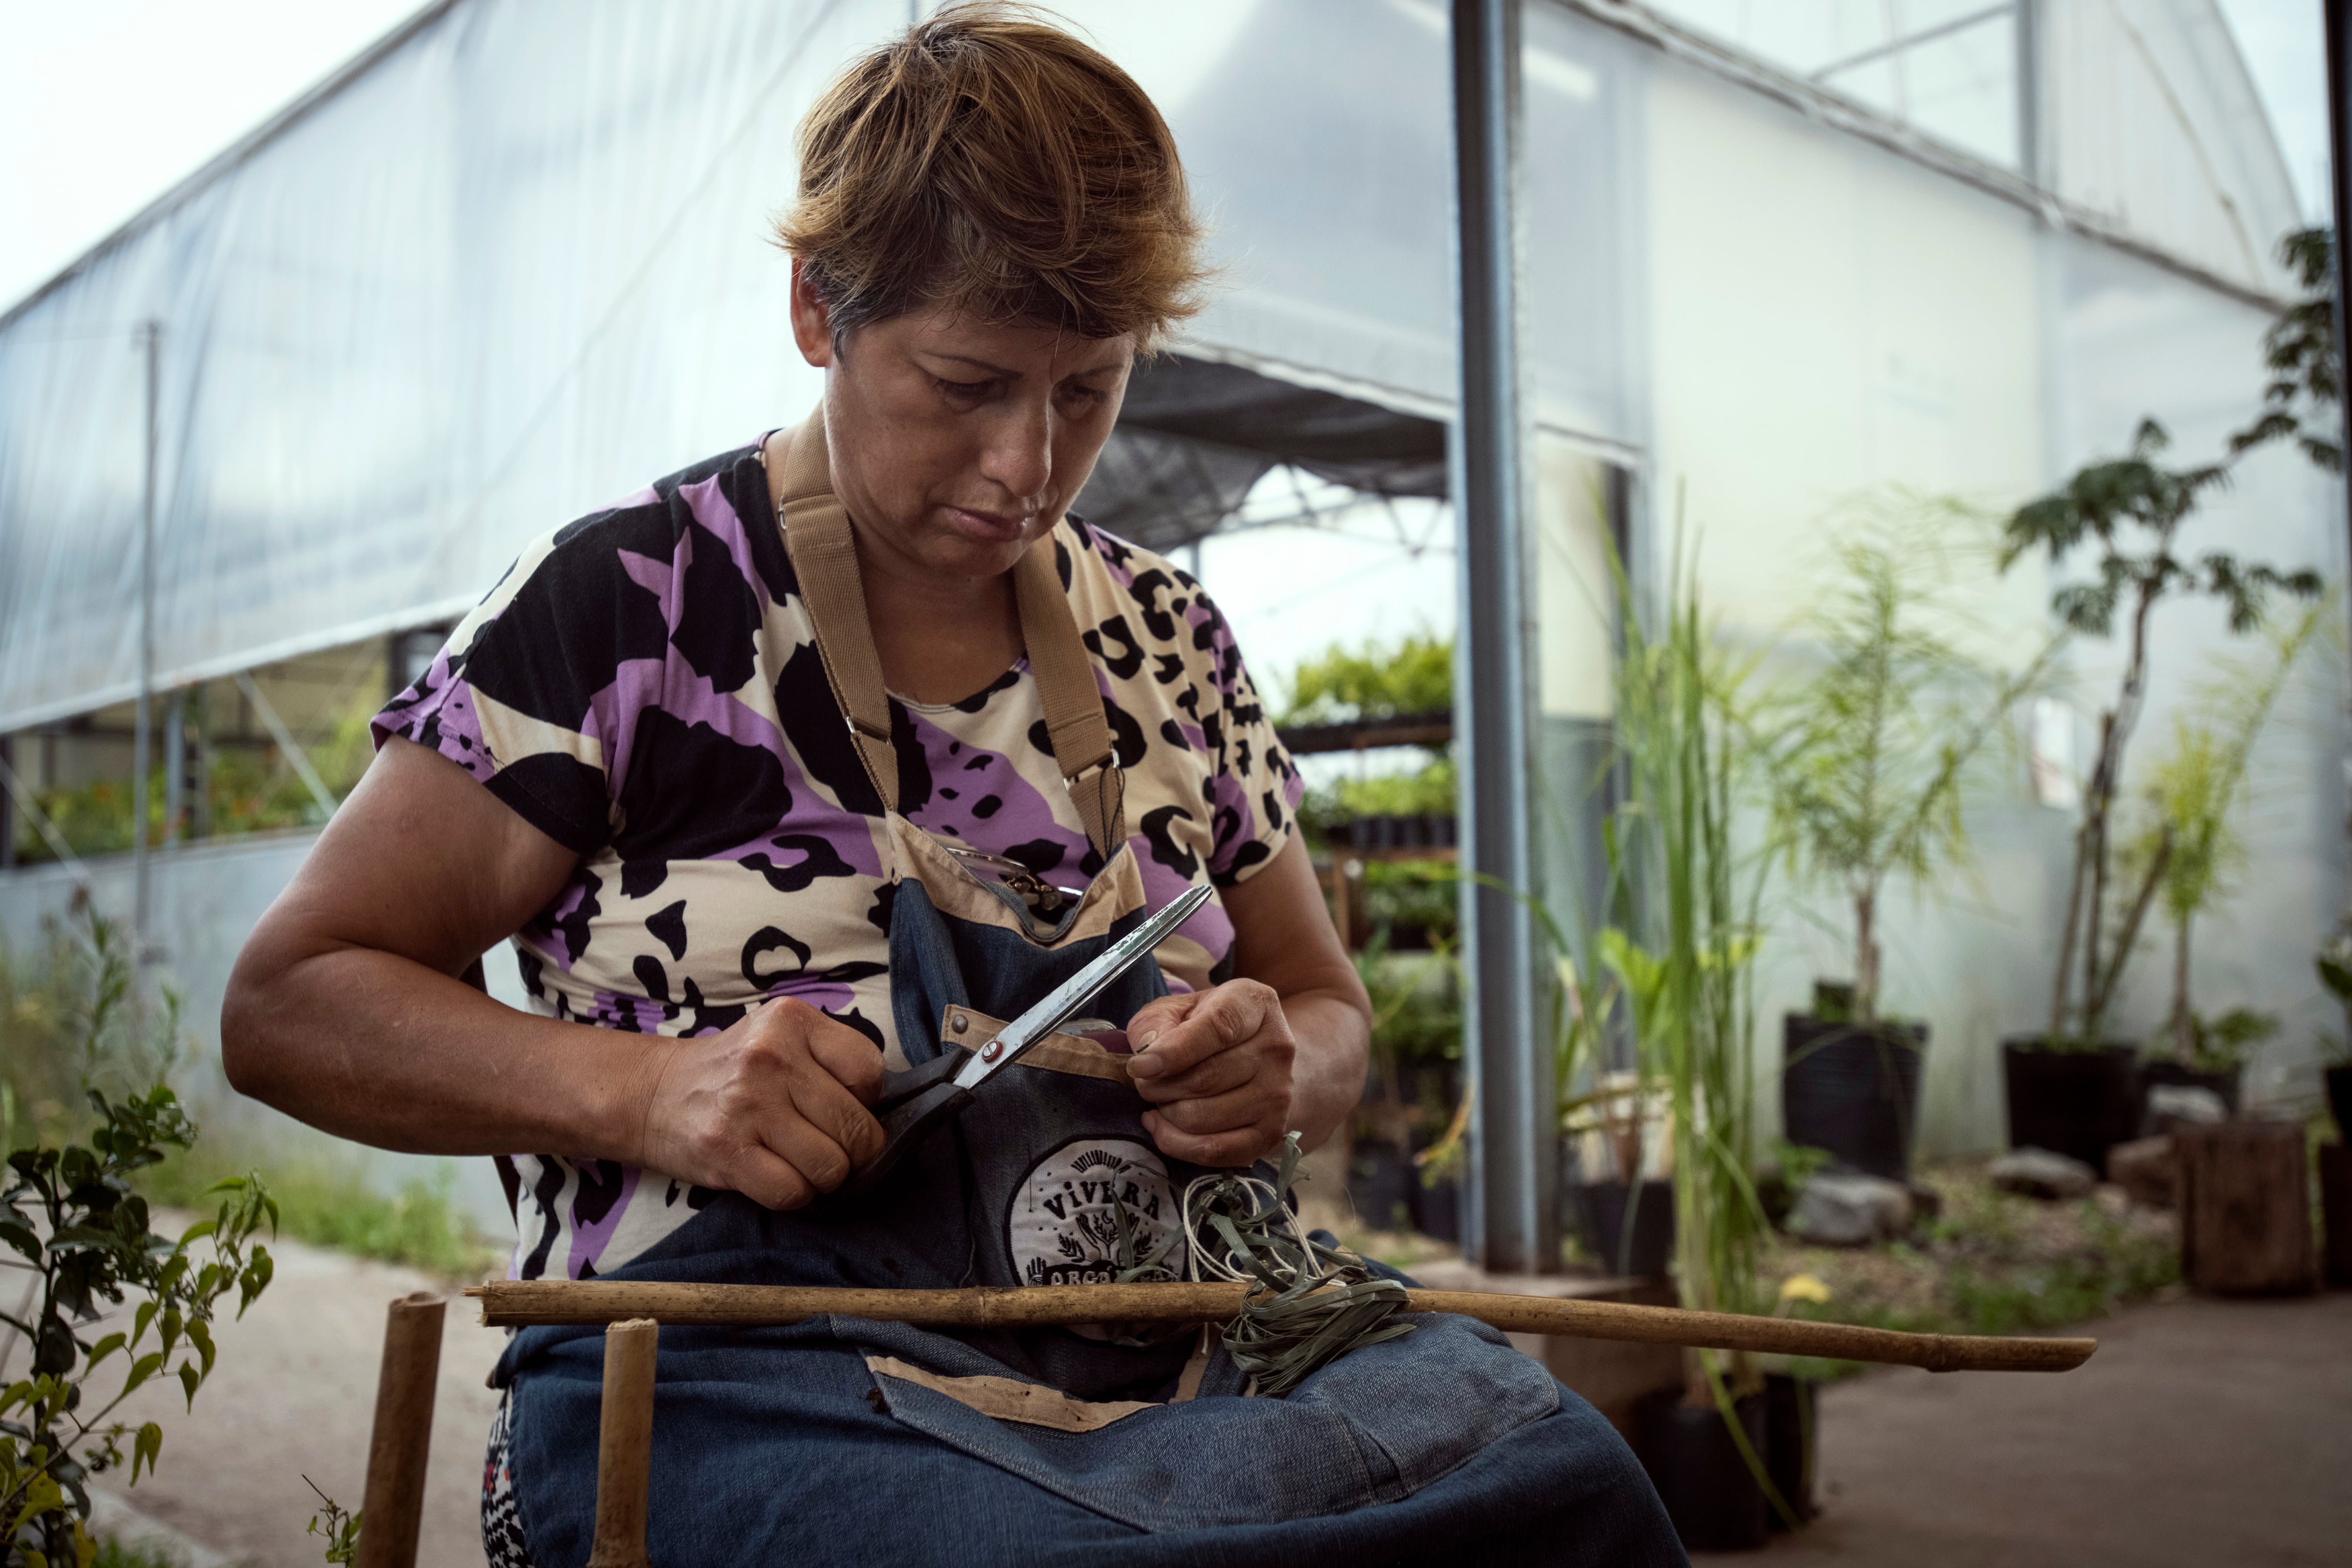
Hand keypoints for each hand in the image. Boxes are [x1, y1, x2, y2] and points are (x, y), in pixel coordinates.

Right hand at [634, 999, 884, 1208]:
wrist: (652, 1093)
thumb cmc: (733, 1071)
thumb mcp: (781, 1039)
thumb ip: (832, 1061)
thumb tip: (886, 1113)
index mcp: (792, 1021)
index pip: (870, 1073)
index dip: (866, 1101)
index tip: (841, 1106)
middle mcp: (770, 1057)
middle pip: (857, 1128)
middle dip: (853, 1149)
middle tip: (825, 1144)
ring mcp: (747, 1105)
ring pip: (831, 1166)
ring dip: (822, 1176)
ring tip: (796, 1158)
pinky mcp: (726, 1151)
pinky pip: (793, 1193)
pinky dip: (793, 1194)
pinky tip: (774, 1174)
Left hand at [1125, 980, 1296, 1166]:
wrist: (1256, 1059)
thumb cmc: (1205, 1030)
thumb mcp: (1177, 1009)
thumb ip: (1156, 1024)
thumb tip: (1147, 1056)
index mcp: (1256, 1005)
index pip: (1218, 1028)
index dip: (1175, 1051)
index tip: (1140, 1067)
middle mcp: (1277, 1049)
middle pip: (1206, 1079)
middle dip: (1159, 1086)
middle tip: (1143, 1083)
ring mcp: (1278, 1095)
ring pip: (1204, 1118)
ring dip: (1166, 1114)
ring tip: (1158, 1101)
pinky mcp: (1269, 1133)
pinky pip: (1214, 1151)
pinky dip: (1176, 1144)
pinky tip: (1162, 1126)